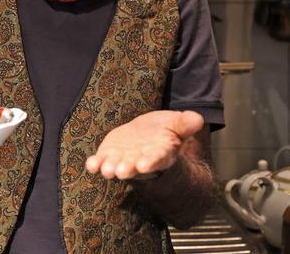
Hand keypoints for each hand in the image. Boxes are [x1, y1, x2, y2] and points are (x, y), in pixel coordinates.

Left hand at [85, 110, 203, 179]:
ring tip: (107, 170)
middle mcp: (141, 160)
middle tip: (121, 171)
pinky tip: (91, 164)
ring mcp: (123, 159)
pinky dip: (95, 164)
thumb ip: (186, 123)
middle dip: (128, 168)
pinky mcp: (109, 155)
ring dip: (110, 168)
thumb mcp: (177, 124)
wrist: (148, 135)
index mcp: (160, 153)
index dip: (150, 162)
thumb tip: (198, 119)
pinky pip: (101, 162)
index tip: (144, 164)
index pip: (156, 159)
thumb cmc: (165, 131)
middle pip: (134, 166)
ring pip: (116, 167)